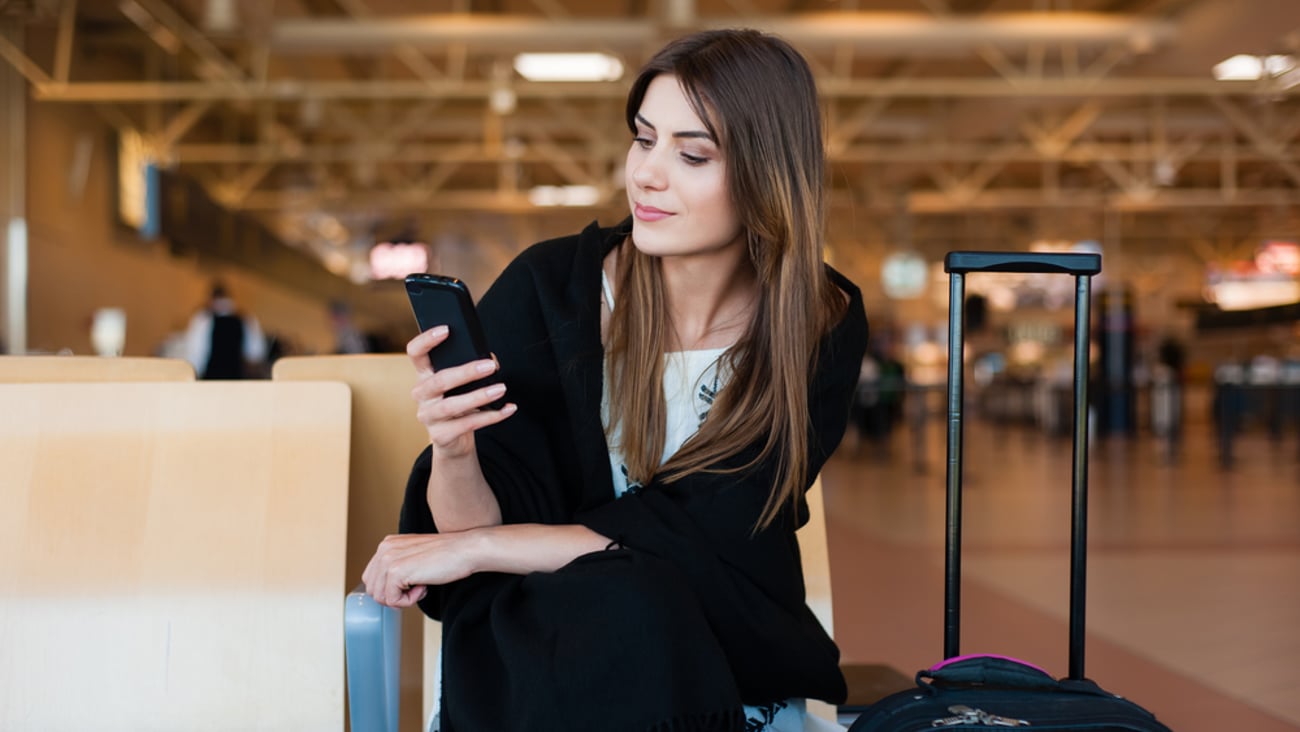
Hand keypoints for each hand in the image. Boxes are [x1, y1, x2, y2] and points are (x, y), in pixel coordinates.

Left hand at [362, 532, 478, 607]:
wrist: (465, 550)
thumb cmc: (447, 555)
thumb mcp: (414, 556)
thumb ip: (398, 566)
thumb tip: (386, 591)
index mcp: (387, 544)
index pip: (371, 578)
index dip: (390, 589)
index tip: (410, 585)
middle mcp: (384, 549)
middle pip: (373, 589)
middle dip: (393, 595)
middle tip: (415, 587)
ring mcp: (389, 559)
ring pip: (380, 597)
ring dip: (402, 598)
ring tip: (421, 586)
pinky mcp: (397, 571)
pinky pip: (393, 600)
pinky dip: (409, 601)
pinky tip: (424, 587)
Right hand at [407, 327, 516, 458]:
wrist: (453, 440)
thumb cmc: (457, 402)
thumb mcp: (460, 384)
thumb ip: (470, 368)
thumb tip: (491, 361)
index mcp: (424, 375)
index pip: (416, 353)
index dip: (426, 340)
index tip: (446, 329)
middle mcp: (421, 395)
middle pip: (439, 380)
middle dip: (466, 372)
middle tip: (490, 366)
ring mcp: (428, 416)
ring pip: (452, 405)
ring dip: (479, 396)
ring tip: (501, 389)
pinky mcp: (441, 435)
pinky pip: (467, 424)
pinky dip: (491, 416)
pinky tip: (507, 409)